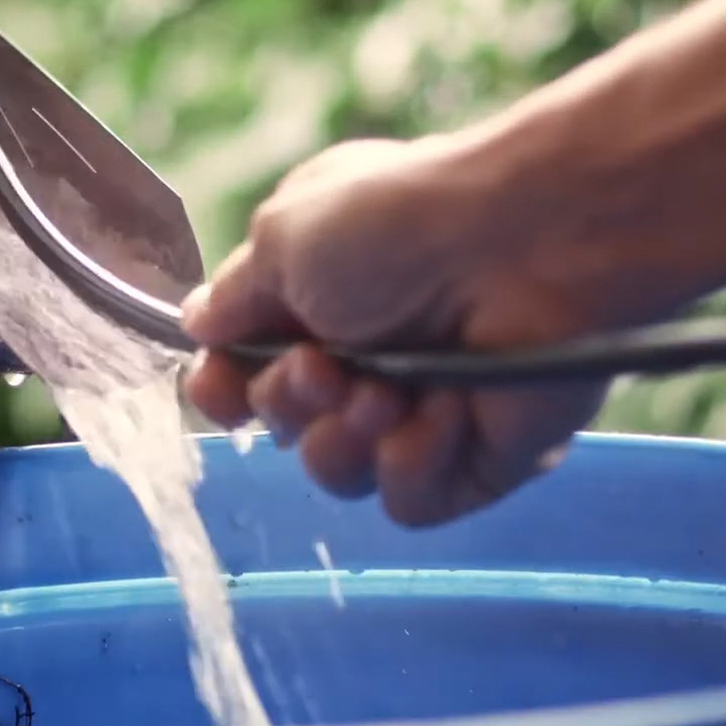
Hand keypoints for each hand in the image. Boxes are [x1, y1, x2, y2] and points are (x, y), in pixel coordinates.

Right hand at [178, 134, 615, 527]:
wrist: (526, 248)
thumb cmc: (402, 223)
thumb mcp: (286, 236)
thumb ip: (235, 296)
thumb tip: (199, 323)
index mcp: (320, 295)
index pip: (243, 371)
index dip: (224, 391)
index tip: (225, 387)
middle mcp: (368, 353)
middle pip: (286, 427)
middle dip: (292, 404)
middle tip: (329, 367)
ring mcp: (423, 408)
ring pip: (339, 475)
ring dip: (348, 438)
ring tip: (390, 392)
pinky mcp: (478, 459)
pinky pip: (408, 502)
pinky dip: (416, 463)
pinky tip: (443, 414)